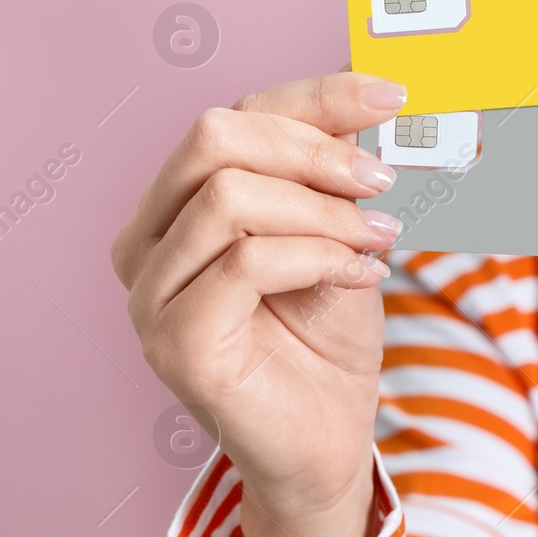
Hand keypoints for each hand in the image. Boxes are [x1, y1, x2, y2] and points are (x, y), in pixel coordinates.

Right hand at [112, 73, 406, 536]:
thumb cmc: (326, 339)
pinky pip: (245, 262)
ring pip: (228, 196)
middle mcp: (147, 242)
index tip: (390, 96)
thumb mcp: (339, 234)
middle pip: (213, 139)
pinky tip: (359, 276)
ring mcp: (150, 294)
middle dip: (313, 150)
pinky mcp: (175, 341)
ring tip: (375, 240)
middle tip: (380, 183)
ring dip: (322, 212)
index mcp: (177, 206)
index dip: (316, 97)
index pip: (233, 116)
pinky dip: (317, 257)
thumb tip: (372, 103)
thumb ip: (334, 175)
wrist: (328, 439)